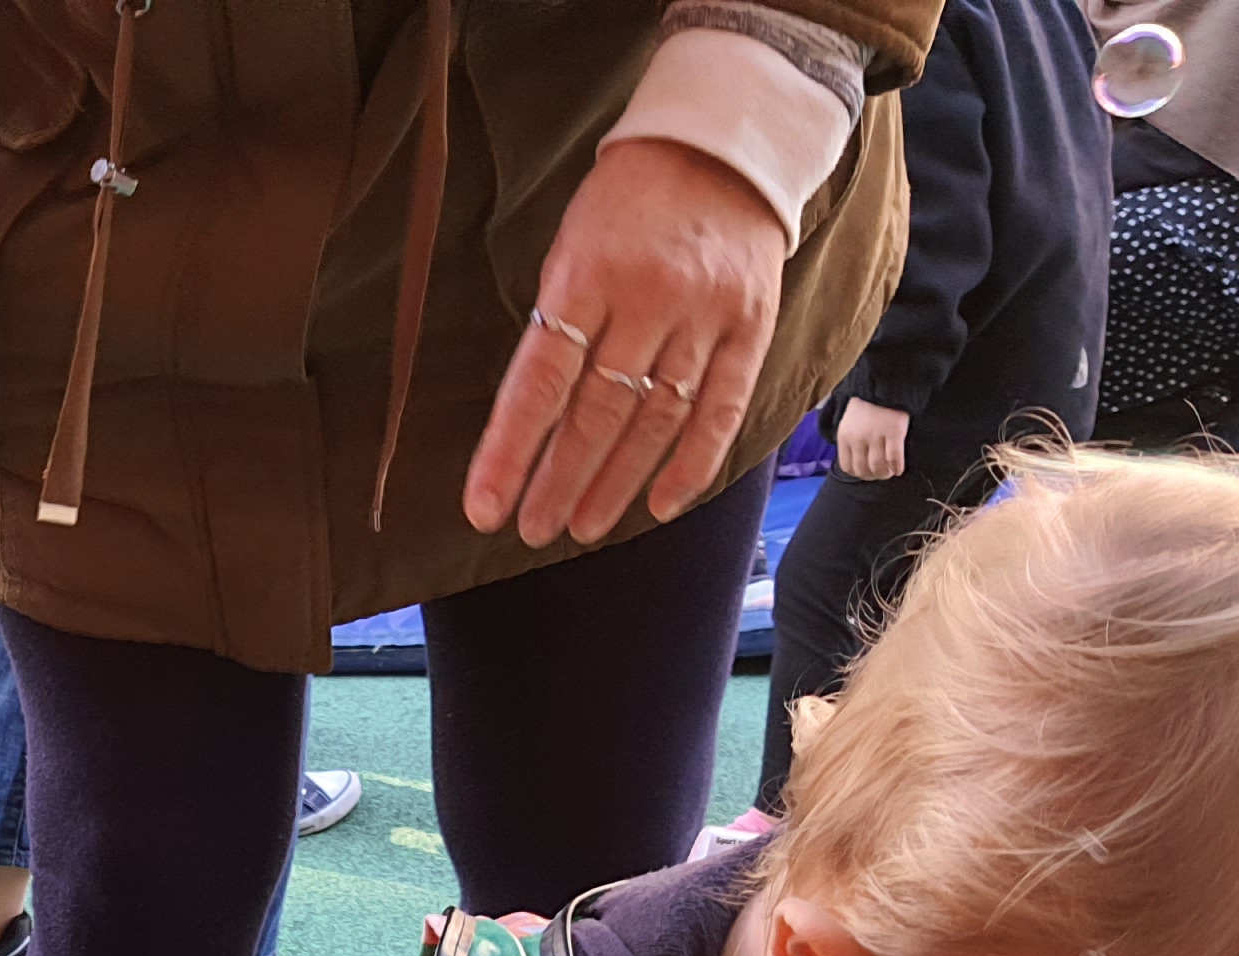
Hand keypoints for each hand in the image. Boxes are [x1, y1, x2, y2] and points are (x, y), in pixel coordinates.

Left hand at [469, 138, 787, 548]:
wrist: (724, 142)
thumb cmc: (627, 201)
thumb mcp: (572, 243)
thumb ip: (558, 324)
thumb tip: (531, 420)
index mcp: (588, 271)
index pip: (541, 382)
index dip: (511, 452)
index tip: (485, 508)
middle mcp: (650, 296)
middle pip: (599, 412)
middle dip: (560, 481)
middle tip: (534, 529)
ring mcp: (706, 313)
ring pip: (657, 420)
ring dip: (616, 483)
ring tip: (581, 526)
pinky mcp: (752, 324)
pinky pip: (722, 408)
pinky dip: (692, 464)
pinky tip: (659, 505)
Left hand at [832, 395, 908, 479]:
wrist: (886, 383)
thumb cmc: (868, 405)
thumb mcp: (849, 422)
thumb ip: (850, 440)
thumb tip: (855, 464)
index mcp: (845, 436)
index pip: (847, 466)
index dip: (858, 474)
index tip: (867, 474)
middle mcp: (858, 438)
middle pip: (863, 469)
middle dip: (873, 476)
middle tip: (881, 474)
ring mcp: (876, 435)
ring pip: (878, 466)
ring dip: (885, 474)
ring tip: (889, 472)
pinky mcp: (894, 432)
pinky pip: (895, 458)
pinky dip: (897, 467)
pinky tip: (899, 469)